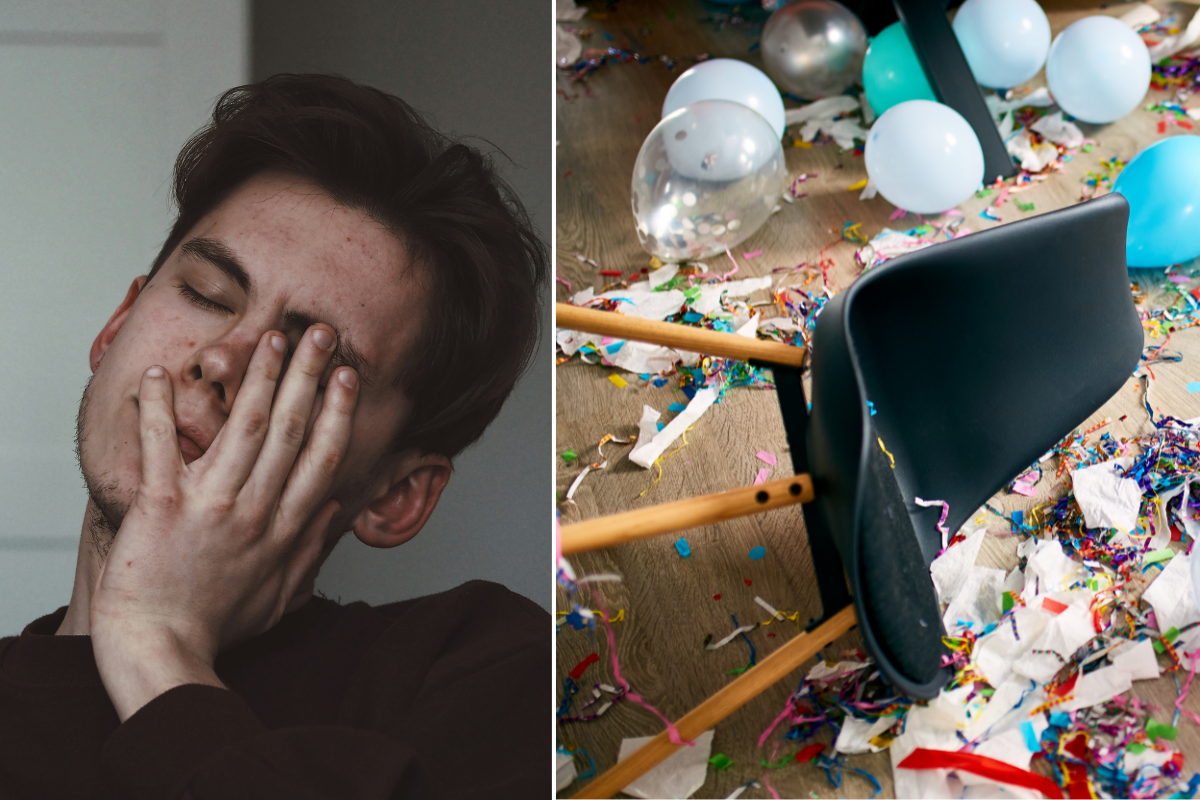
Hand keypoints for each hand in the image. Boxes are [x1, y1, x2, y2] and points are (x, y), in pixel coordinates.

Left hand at [89, 325, 358, 718]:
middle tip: (320, 335)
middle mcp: (255, 510)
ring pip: (242, 428)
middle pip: (290, 430)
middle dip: (308, 375)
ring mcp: (211, 505)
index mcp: (284, 529)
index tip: (348, 377)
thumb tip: (336, 511)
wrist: (160, 649)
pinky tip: (158, 375)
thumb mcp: (280, 596)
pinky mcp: (163, 506)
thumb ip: (310, 550)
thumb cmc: (215, 627)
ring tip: (272, 338)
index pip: (322, 457)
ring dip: (259, 378)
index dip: (338, 411)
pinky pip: (161, 448)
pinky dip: (157, 410)